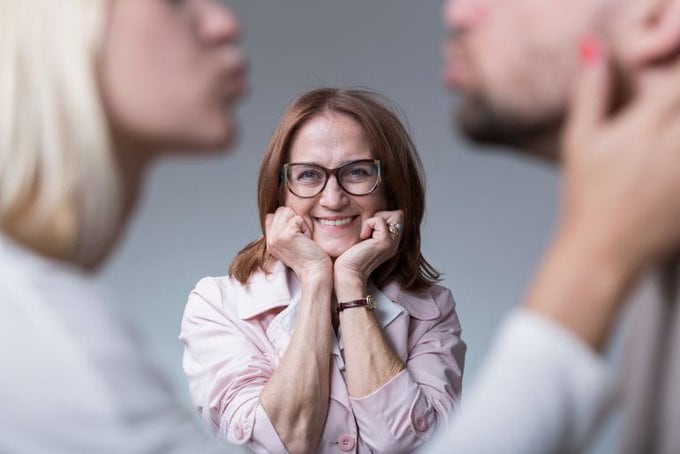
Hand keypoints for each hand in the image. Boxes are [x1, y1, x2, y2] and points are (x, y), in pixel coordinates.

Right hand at [265, 207, 331, 280]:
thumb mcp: (292, 241)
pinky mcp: (285, 235)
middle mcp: (270, 239)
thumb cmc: (310, 256)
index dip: (289, 220)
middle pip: (281, 210)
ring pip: (288, 211)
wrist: (315, 272)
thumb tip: (287, 210)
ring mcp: (276, 237)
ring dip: (300, 223)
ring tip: (304, 238)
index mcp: (270, 240)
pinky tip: (307, 240)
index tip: (297, 237)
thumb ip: (284, 228)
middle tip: (302, 238)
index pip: (274, 214)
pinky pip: (298, 218)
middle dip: (295, 220)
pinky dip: (306, 228)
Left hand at [334, 210, 403, 289]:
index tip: (370, 229)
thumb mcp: (365, 239)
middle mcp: (395, 243)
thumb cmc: (351, 257)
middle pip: (399, 215)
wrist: (348, 272)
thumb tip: (372, 214)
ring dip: (375, 219)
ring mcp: (392, 243)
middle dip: (382, 215)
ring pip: (394, 215)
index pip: (397, 218)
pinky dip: (369, 224)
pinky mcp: (384, 241)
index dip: (383, 217)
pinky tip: (363, 237)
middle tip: (369, 230)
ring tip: (366, 234)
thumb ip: (373, 229)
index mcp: (391, 242)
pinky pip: (379, 220)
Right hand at [560, 39, 679, 276]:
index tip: (671, 76)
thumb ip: (590, 92)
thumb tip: (593, 49)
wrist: (601, 252)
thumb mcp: (579, 142)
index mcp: (644, 128)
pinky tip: (672, 163)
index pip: (678, 83)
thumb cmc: (586, 198)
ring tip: (665, 143)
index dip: (678, 70)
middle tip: (666, 116)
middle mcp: (674, 148)